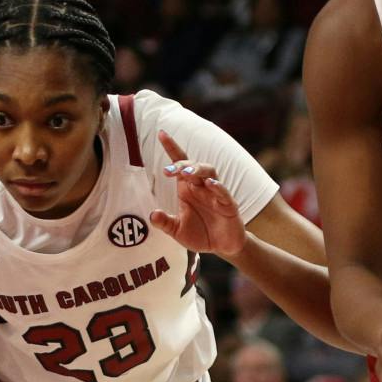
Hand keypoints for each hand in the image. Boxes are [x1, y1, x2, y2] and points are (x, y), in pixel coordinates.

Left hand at [149, 132, 244, 254]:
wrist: (223, 247)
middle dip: (182, 164)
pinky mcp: (228, 205)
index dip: (172, 148)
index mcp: (188, 189)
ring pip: (210, 172)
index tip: (161, 133)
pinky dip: (218, 186)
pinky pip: (224, 193)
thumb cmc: (200, 234)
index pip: (180, 163)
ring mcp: (216, 194)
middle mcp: (202, 187)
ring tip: (186, 173)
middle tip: (170, 170)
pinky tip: (210, 183)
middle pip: (193, 166)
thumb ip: (165, 223)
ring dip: (198, 170)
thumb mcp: (177, 231)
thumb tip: (152, 214)